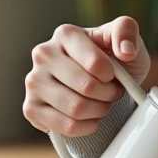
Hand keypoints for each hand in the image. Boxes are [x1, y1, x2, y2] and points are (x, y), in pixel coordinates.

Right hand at [23, 16, 151, 137]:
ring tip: (102, 103)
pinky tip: (90, 118)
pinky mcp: (31, 108)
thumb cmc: (114, 58)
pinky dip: (86, 127)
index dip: (112, 76)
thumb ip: (126, 30)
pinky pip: (66, 126)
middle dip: (108, 94)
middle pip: (86, 87)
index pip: (95, 64)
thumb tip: (126, 51)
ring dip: (98, 111)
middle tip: (112, 93)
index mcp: (65, 34)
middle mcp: (43, 54)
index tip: (113, 76)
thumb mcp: (125, 37)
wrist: (103, 84)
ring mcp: (34, 82)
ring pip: (76, 108)